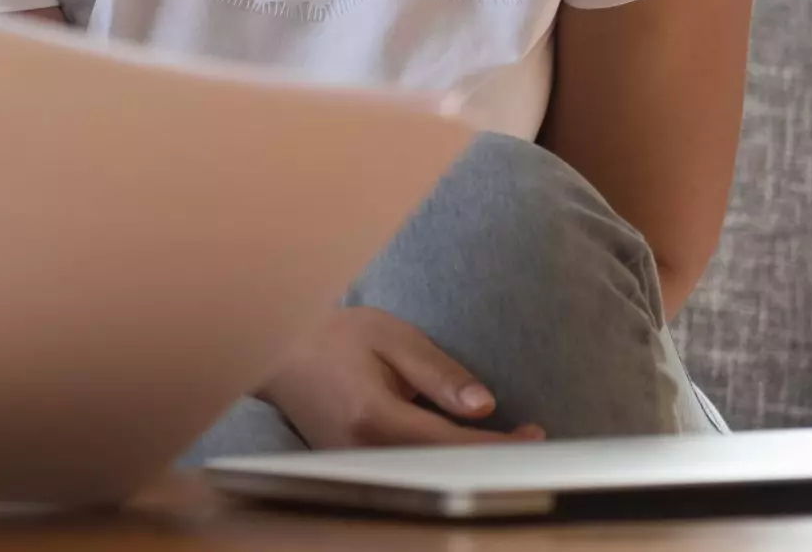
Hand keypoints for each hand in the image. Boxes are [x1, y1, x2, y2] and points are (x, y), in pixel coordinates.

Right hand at [259, 308, 546, 448]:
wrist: (276, 353)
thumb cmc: (333, 337)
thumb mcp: (388, 335)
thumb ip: (438, 371)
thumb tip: (485, 406)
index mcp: (375, 416)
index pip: (452, 444)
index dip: (498, 445)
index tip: (534, 435)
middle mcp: (365, 452)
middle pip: (444, 470)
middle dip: (492, 460)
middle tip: (532, 443)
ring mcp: (357, 468)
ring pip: (427, 476)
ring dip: (469, 465)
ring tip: (509, 446)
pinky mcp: (355, 471)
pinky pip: (409, 473)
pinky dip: (442, 465)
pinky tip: (464, 449)